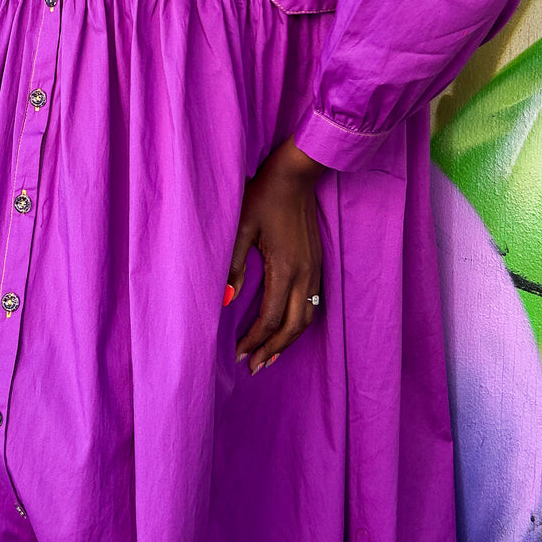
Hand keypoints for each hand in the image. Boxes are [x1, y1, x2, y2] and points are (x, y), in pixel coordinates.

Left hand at [227, 137, 324, 372]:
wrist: (295, 174)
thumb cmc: (263, 196)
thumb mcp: (240, 227)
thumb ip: (233, 266)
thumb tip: (225, 301)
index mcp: (285, 268)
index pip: (270, 317)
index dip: (254, 339)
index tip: (238, 355)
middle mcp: (304, 274)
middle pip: (294, 325)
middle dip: (274, 348)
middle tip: (255, 366)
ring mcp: (315, 268)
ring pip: (308, 317)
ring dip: (290, 339)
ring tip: (270, 355)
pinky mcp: (317, 262)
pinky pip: (313, 302)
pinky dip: (301, 322)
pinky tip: (289, 327)